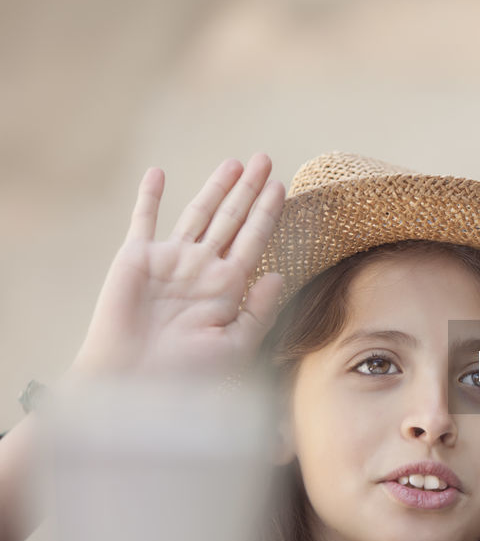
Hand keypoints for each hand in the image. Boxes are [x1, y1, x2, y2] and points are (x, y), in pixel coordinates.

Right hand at [70, 153, 286, 380]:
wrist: (136, 382)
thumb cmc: (188, 374)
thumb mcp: (236, 345)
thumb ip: (260, 311)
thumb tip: (279, 274)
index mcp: (229, 287)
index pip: (255, 239)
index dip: (268, 212)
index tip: (282, 185)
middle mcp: (202, 268)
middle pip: (232, 218)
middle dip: (249, 189)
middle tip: (265, 159)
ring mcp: (170, 261)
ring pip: (198, 213)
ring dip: (214, 187)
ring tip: (234, 162)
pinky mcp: (136, 259)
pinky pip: (143, 220)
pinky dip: (149, 197)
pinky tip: (157, 173)